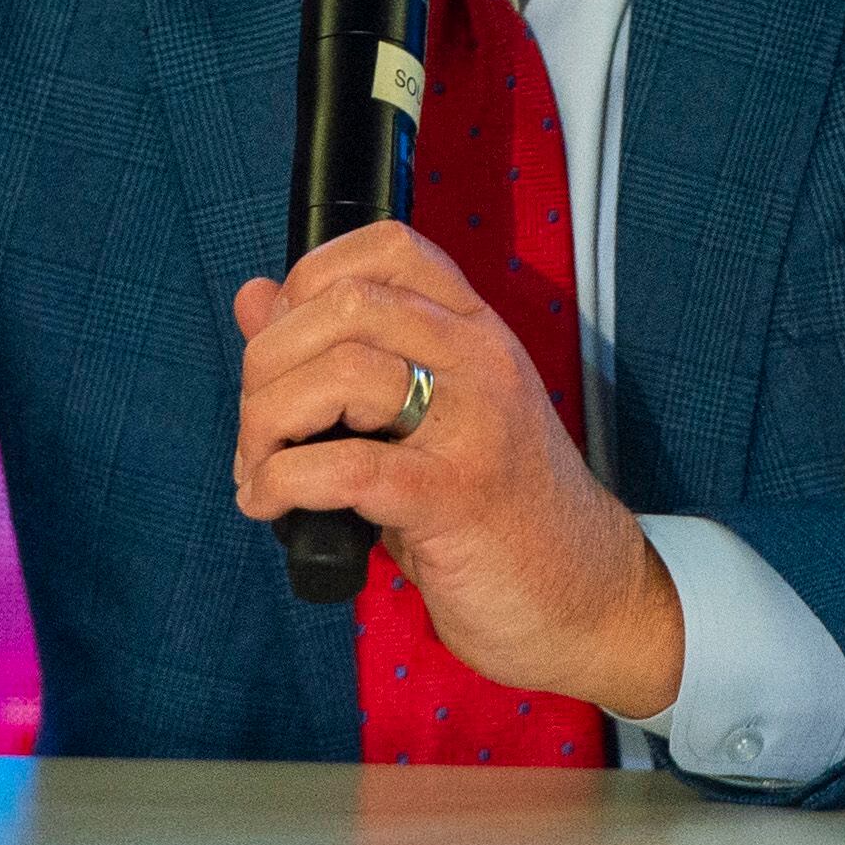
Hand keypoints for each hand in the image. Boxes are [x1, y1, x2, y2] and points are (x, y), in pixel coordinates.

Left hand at [231, 220, 681, 720]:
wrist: (589, 597)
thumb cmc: (499, 512)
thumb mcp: (423, 416)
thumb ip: (340, 354)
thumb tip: (255, 297)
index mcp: (473, 331)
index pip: (385, 248)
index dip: (308, 281)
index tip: (282, 343)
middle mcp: (479, 360)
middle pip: (345, 304)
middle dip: (269, 362)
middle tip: (259, 424)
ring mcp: (474, 424)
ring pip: (341, 372)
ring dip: (267, 422)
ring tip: (261, 468)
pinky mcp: (457, 498)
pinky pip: (346, 466)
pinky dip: (283, 480)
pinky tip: (270, 503)